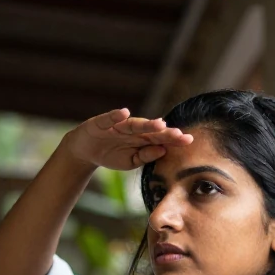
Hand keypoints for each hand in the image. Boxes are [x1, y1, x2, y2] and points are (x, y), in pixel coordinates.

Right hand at [62, 108, 193, 170]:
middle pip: (151, 131)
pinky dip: (115, 115)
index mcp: (141, 139)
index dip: (173, 139)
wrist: (86, 151)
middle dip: (165, 132)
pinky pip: (109, 118)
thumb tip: (163, 151)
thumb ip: (146, 156)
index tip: (189, 140)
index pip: (160, 139)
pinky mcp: (101, 123)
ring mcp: (117, 125)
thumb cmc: (112, 155)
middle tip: (180, 134)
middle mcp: (132, 130)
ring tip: (159, 124)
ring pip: (133, 124)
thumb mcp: (130, 161)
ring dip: (146, 124)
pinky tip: (123, 112)